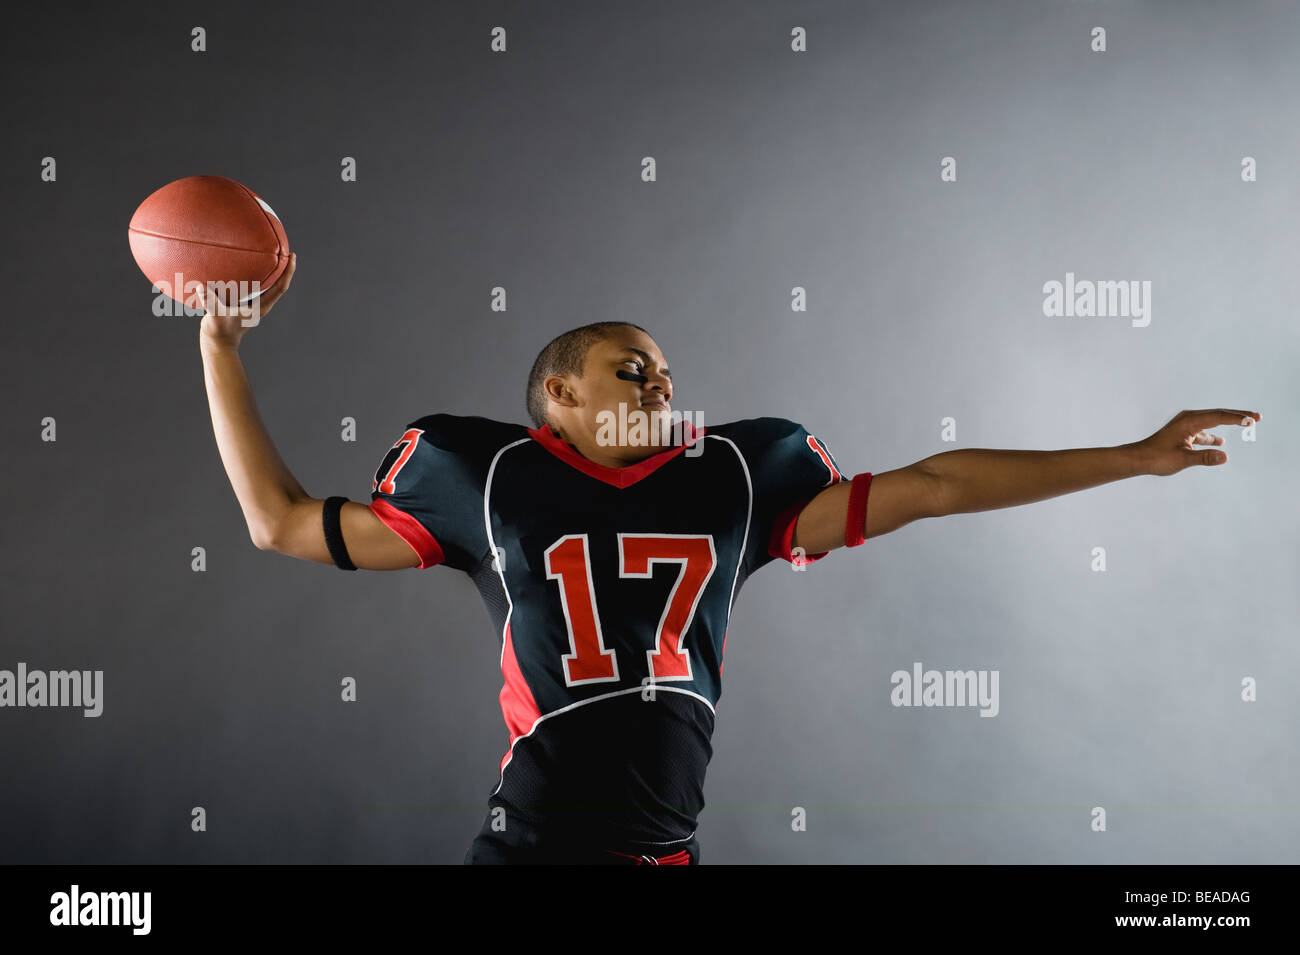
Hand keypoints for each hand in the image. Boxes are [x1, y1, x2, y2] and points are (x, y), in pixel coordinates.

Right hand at [199, 252, 295, 349]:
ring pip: (268, 284)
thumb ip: (211, 303)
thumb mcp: (215, 316)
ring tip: (270, 253)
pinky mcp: (244, 303)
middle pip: (278, 283)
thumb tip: (201, 287)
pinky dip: (255, 274)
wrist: (216, 342)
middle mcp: (260, 304)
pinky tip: (248, 264)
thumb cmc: (218, 332)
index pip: (280, 287)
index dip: (288, 272)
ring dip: (271, 270)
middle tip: (285, 250)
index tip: (293, 256)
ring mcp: (253, 304)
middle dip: (283, 267)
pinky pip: (254, 285)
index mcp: (260, 307)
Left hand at [1130, 408, 1260, 476]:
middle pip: (1217, 414)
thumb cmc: (1157, 458)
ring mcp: (1185, 425)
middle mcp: (1187, 419)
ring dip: (1228, 423)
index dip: (1237, 417)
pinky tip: (1220, 442)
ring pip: (1211, 421)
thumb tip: (1225, 456)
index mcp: (1189, 421)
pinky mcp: (1183, 432)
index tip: (1253, 419)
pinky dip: (1213, 435)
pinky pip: (1203, 430)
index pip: (1218, 416)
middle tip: (1258, 417)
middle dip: (1238, 415)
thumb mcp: (1182, 459)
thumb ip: (1204, 458)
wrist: (1138, 459)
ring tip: (1247, 424)